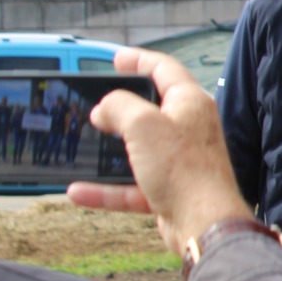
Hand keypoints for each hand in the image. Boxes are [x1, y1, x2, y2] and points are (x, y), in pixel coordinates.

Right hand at [66, 47, 250, 253]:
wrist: (203, 221)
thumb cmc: (183, 168)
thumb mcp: (142, 124)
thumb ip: (118, 106)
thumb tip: (104, 108)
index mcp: (190, 103)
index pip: (164, 70)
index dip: (139, 60)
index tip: (117, 59)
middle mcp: (189, 129)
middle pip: (152, 109)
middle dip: (122, 105)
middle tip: (97, 101)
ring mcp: (180, 160)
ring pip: (139, 150)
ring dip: (110, 151)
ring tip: (85, 143)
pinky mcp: (170, 190)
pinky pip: (131, 187)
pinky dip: (106, 189)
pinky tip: (78, 192)